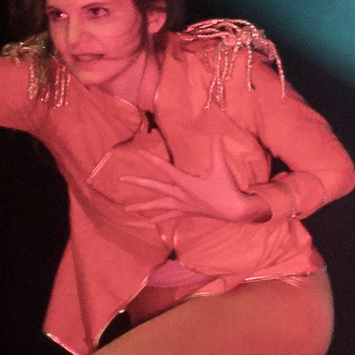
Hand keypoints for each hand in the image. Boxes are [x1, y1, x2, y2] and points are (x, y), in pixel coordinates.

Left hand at [102, 141, 265, 226]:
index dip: (150, 159)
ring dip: (143, 206)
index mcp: (185, 182)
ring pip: (158, 206)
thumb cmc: (227, 189)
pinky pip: (169, 215)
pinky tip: (151, 221)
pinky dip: (160, 217)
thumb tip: (217, 133)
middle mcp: (180, 194)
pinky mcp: (188, 212)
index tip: (138, 153)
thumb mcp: (221, 168)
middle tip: (120, 180)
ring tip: (127, 209)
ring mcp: (182, 205)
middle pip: (154, 188)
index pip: (164, 168)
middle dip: (137, 183)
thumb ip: (217, 150)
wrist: (234, 211)